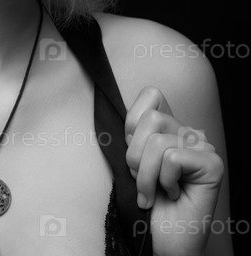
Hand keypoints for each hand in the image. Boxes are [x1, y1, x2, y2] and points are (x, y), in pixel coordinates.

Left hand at [125, 86, 223, 255]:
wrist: (164, 241)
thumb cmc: (148, 203)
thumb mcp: (132, 161)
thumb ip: (133, 135)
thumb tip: (124, 119)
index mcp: (169, 127)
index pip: (152, 94)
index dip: (133, 122)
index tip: (134, 153)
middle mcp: (188, 132)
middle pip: (150, 119)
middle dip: (135, 156)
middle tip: (143, 180)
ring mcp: (203, 146)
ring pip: (157, 141)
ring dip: (146, 175)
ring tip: (154, 191)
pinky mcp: (212, 163)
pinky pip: (171, 158)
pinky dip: (163, 181)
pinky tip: (172, 195)